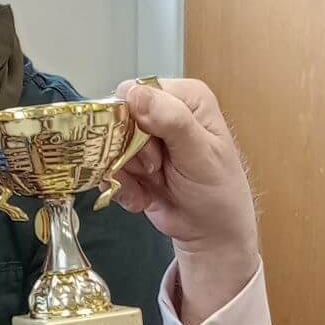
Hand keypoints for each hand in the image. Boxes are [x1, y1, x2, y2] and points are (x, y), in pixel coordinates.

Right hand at [110, 78, 259, 324]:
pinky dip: (122, 188)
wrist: (211, 232)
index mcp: (185, 97)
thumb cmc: (218, 191)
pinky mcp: (131, 162)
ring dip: (127, 174)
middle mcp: (162, 110)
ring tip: (154, 185)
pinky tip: (144, 198)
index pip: (136, 92)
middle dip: (129, 152)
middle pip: (116, 119)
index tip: (154, 153)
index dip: (135, 122)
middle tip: (155, 171)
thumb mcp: (200, 154)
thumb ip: (172, 120)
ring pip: (107, 146)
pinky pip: (107, 169)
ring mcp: (144, 137)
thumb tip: (135, 94)